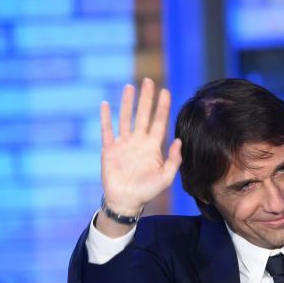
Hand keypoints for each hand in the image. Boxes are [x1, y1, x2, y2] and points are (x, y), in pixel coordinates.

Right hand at [99, 77, 181, 217]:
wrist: (126, 201)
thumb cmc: (147, 191)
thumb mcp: (166, 178)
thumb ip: (173, 160)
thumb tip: (179, 141)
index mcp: (152, 147)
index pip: (159, 122)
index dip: (162, 107)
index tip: (165, 91)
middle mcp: (138, 141)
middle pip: (143, 115)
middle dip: (146, 98)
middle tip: (149, 81)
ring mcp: (124, 144)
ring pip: (125, 118)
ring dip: (127, 103)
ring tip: (129, 87)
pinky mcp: (110, 149)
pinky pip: (107, 130)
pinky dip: (105, 118)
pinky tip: (105, 104)